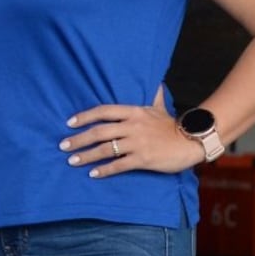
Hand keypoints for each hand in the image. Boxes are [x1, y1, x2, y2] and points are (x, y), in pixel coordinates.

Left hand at [60, 84, 201, 177]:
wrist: (192, 141)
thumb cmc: (172, 125)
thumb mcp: (159, 106)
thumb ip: (151, 95)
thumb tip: (153, 82)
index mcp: (133, 112)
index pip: (103, 111)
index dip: (85, 116)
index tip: (69, 122)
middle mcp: (132, 126)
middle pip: (99, 131)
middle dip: (78, 139)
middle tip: (63, 145)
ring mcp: (137, 143)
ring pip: (105, 149)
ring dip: (86, 155)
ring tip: (72, 160)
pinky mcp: (143, 159)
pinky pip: (119, 165)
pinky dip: (104, 170)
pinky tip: (92, 173)